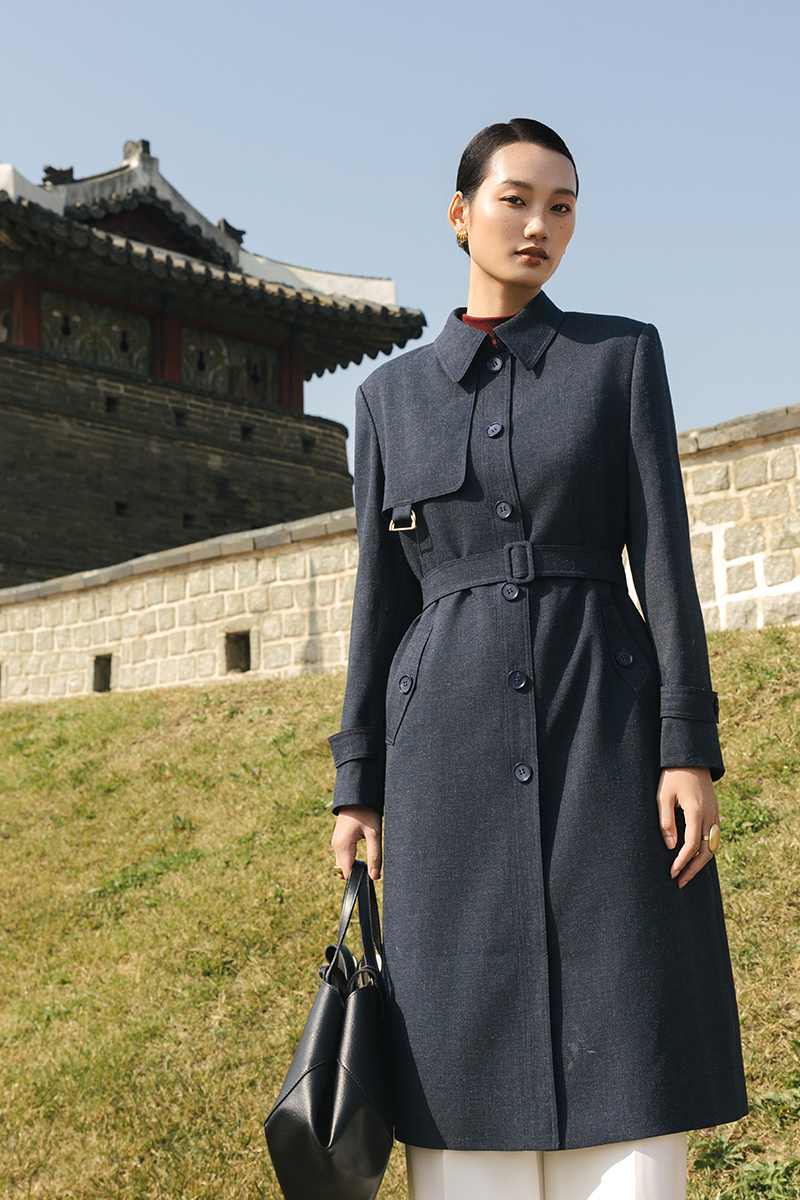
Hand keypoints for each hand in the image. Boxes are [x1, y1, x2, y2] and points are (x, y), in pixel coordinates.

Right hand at [331, 806, 382, 880]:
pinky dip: (351, 859)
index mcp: (343, 846)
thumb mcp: (374, 834)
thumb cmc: (366, 812)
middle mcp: (336, 846)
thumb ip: (374, 856)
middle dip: (356, 874)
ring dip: (353, 866)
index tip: (370, 876)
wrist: (356, 795)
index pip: (347, 874)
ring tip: (368, 860)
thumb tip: (374, 877)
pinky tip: (362, 853)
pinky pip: (342, 856)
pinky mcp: (338, 840)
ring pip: (342, 864)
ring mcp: (335, 843)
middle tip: (371, 866)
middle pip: (343, 871)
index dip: (358, 878)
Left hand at [657, 767, 719, 888]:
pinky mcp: (715, 812)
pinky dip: (706, 850)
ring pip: (713, 845)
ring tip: (686, 874)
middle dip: (693, 869)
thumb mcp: (663, 796)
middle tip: (679, 882)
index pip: (692, 845)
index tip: (672, 873)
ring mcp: (715, 814)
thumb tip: (671, 847)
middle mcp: (710, 815)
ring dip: (701, 862)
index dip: (682, 862)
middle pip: (707, 851)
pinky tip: (695, 857)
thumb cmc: (672, 775)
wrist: (691, 757)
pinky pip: (714, 836)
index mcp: (696, 811)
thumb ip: (666, 822)